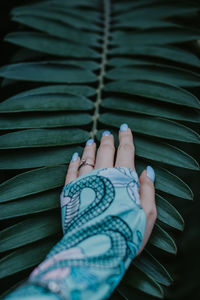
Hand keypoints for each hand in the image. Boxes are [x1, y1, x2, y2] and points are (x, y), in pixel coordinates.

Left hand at [64, 124, 156, 255]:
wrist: (97, 249)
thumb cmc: (125, 233)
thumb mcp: (147, 214)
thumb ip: (147, 190)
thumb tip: (146, 170)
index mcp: (123, 178)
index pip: (126, 151)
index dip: (126, 138)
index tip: (125, 129)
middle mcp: (103, 175)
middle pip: (105, 151)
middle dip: (108, 140)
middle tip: (108, 132)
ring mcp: (85, 182)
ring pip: (87, 158)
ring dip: (90, 148)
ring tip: (91, 140)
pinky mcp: (70, 192)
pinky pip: (71, 172)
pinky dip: (73, 162)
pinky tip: (75, 156)